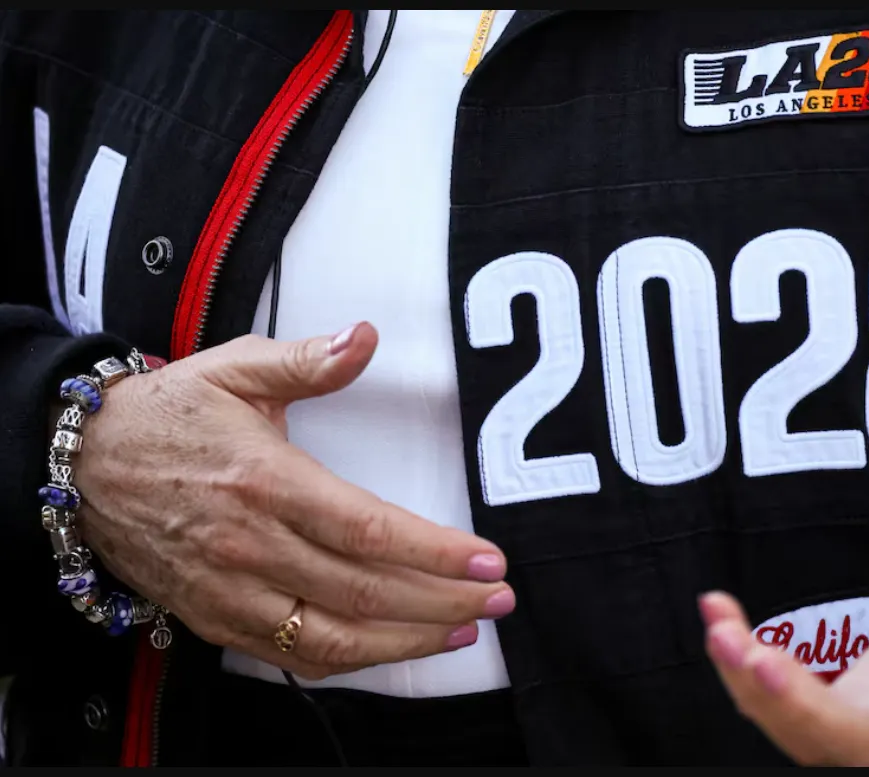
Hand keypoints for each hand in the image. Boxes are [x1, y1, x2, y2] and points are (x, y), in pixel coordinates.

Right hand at [74, 323, 514, 679]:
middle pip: (364, 592)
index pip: (369, 530)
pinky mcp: (215, 618)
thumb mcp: (234, 370)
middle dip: (442, 602)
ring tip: (462, 631)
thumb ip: (307, 360)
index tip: (486, 560)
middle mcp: (251, 545)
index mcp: (266, 482)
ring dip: (407, 642)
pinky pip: (290, 656)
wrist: (81, 465)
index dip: (435, 553)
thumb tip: (365, 337)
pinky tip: (391, 649)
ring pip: (332, 638)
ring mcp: (231, 590)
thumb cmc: (166, 416)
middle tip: (497, 599)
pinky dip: (348, 660)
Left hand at [700, 482, 868, 765]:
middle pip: (855, 745)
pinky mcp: (831, 711)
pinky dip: (741, 666)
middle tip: (754, 660)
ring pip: (803, 733)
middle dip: (801, 711)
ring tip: (718, 628)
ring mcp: (868, 725)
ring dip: (752, 688)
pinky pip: (778, 705)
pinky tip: (716, 614)